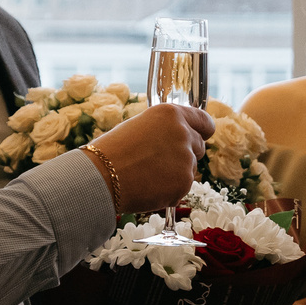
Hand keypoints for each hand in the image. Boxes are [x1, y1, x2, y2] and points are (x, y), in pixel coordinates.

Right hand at [87, 103, 214, 212]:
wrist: (101, 177)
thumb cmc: (113, 150)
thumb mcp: (140, 126)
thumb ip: (164, 129)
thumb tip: (178, 137)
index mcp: (171, 114)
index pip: (204, 121)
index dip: (203, 130)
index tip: (202, 136)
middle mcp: (183, 133)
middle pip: (199, 146)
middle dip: (186, 154)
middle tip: (159, 162)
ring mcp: (186, 159)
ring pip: (190, 169)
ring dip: (176, 173)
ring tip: (148, 175)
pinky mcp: (184, 182)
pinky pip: (182, 187)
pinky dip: (170, 190)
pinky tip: (149, 187)